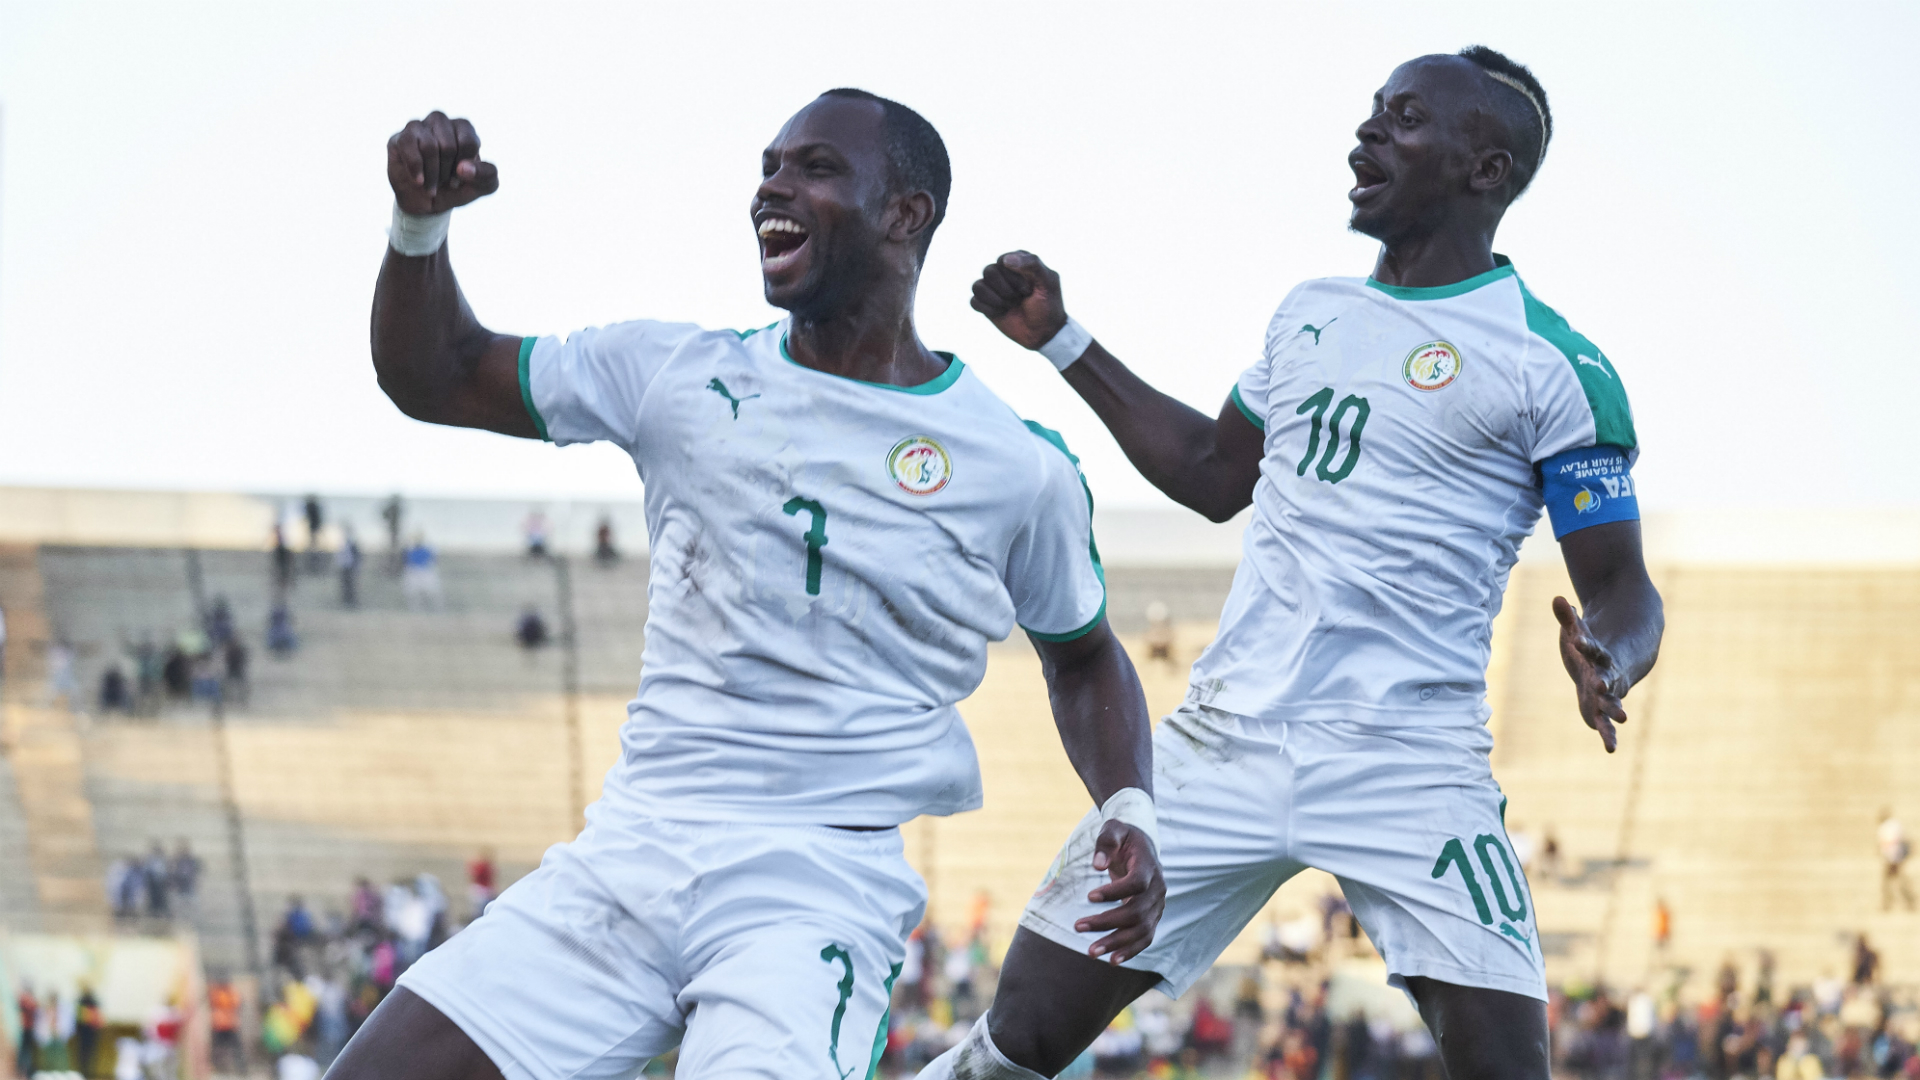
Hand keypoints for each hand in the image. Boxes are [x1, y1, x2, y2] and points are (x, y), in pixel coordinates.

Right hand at [387, 111, 498, 214]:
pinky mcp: (399, 138)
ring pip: (429, 146)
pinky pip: (408, 146)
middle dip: (448, 172)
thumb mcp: (483, 186)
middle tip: (445, 181)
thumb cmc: (457, 187)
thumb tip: (464, 168)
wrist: (428, 203)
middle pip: (448, 145)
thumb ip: (487, 175)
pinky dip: (416, 169)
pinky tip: (419, 181)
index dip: (466, 167)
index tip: (461, 178)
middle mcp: (440, 122)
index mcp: (463, 128)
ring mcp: (418, 127)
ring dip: (433, 174)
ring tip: (432, 185)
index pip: (469, 142)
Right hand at [970, 251, 1068, 349]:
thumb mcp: (1048, 282)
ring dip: (996, 300)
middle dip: (1005, 290)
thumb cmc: (1048, 306)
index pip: (1003, 260)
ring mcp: (993, 289)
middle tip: (1019, 299)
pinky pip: (974, 301)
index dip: (1014, 277)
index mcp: (1018, 261)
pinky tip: (1000, 313)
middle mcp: (1003, 272)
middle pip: (989, 271)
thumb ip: (1032, 264)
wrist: (1043, 333)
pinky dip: (987, 309)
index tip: (1028, 290)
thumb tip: (1004, 260)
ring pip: (978, 286)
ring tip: (1010, 306)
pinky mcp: (986, 305)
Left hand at [1072, 819, 1165, 963]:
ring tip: (1091, 952)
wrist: (1141, 846)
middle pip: (1137, 912)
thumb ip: (1106, 841)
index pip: (1136, 884)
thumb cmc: (1124, 837)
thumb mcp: (1114, 829)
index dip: (1114, 891)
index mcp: (1149, 866)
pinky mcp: (1152, 917)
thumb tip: (1097, 864)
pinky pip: (1145, 938)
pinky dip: (1130, 951)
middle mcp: (1158, 888)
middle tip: (1078, 926)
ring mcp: (1157, 905)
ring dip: (1117, 943)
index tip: (1089, 896)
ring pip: (1142, 930)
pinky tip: (1111, 961)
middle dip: (1107, 922)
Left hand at [1553, 595, 1628, 752]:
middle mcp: (1607, 674)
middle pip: (1608, 678)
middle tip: (1604, 686)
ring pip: (1612, 703)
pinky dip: (1608, 734)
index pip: (1592, 648)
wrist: (1614, 664)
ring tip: (1623, 718)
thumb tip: (1557, 598)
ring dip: (1614, 710)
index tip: (1578, 642)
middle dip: (1606, 682)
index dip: (1585, 644)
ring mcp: (1607, 693)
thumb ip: (1567, 619)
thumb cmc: (1589, 646)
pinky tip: (1610, 748)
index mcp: (1600, 654)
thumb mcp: (1577, 632)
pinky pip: (1606, 723)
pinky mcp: (1602, 708)